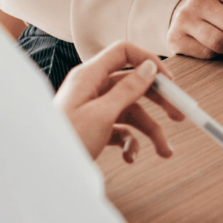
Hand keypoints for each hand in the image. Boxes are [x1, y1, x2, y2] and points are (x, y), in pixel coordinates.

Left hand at [53, 41, 183, 161]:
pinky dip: (130, 143)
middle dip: (158, 101)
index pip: (124, 52)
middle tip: (180, 116)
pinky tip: (131, 157)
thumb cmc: (67, 139)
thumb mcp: (102, 114)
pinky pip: (120, 129)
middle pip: (132, 84)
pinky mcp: (94, 128)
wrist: (42, 170)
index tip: (169, 82)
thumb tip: (149, 68)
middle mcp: (92, 88)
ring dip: (150, 131)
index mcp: (90, 75)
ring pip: (130, 111)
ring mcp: (93, 108)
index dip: (148, 62)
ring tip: (166, 152)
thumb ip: (127, 89)